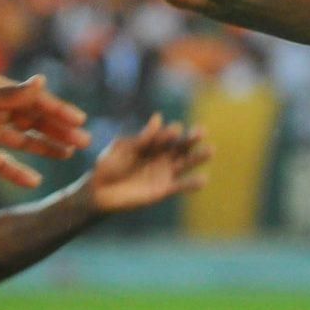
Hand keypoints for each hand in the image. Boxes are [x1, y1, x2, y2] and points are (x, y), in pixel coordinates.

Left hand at [0, 74, 91, 190]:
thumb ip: (12, 97)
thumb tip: (44, 81)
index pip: (35, 101)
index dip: (59, 111)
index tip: (80, 121)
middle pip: (34, 121)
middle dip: (59, 130)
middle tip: (84, 141)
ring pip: (23, 141)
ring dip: (45, 147)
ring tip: (68, 155)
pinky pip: (2, 163)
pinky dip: (17, 172)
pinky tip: (35, 182)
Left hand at [88, 113, 213, 213]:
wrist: (99, 191)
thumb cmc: (108, 165)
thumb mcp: (122, 148)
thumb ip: (141, 137)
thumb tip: (158, 118)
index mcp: (152, 143)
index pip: (166, 135)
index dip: (171, 132)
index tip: (175, 130)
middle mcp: (162, 156)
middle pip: (181, 146)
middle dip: (192, 138)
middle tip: (202, 131)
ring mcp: (164, 172)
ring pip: (185, 163)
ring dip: (198, 157)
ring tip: (210, 150)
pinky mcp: (164, 189)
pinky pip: (181, 186)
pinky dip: (192, 184)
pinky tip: (203, 179)